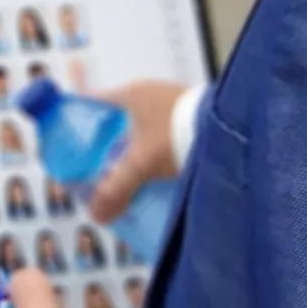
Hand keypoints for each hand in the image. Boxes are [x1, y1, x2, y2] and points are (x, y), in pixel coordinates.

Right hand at [82, 80, 189, 221]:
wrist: (231, 129)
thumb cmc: (177, 135)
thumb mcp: (141, 164)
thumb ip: (115, 189)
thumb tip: (95, 215)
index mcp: (130, 94)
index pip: (94, 106)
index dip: (81, 127)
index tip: (75, 152)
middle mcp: (150, 93)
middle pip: (119, 122)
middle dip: (111, 148)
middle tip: (102, 174)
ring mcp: (173, 103)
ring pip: (144, 130)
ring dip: (137, 152)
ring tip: (131, 180)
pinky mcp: (193, 116)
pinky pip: (166, 136)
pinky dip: (159, 153)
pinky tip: (160, 174)